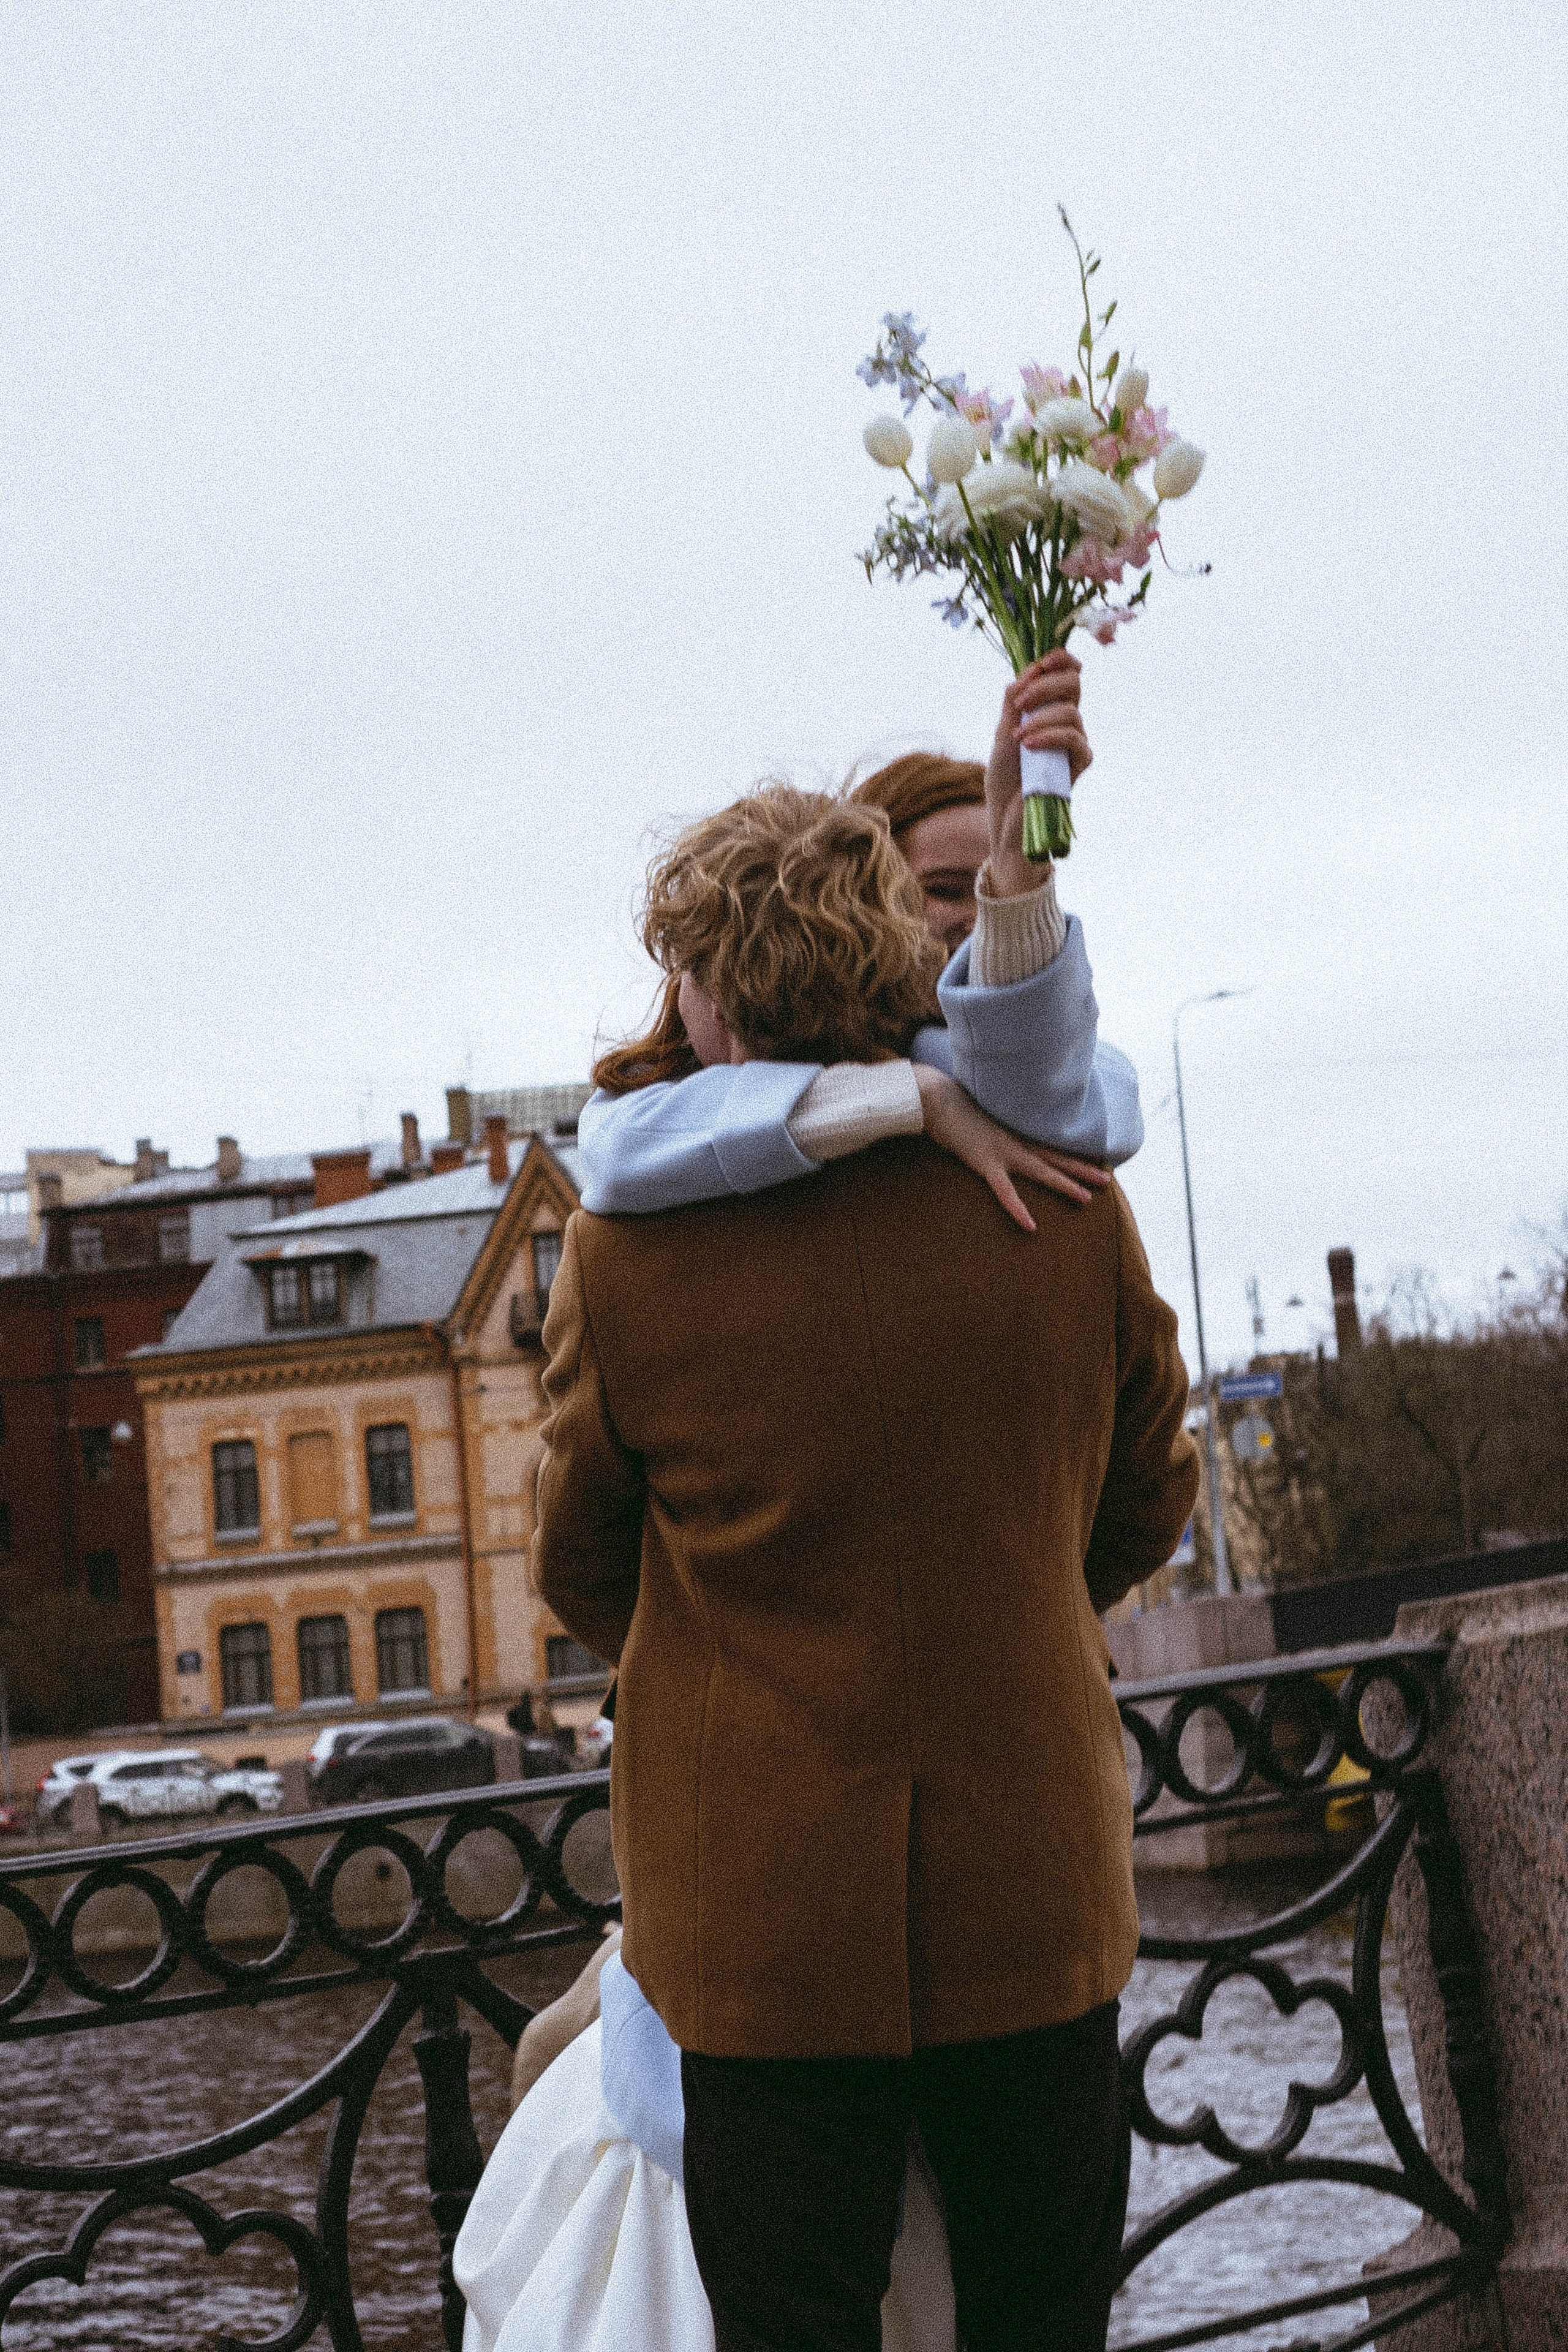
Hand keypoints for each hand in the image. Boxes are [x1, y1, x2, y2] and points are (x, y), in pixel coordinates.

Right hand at [914, 1065, 1109, 1231]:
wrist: (935, 1098)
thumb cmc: (952, 1106)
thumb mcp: (978, 1117)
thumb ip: (990, 1126)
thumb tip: (992, 1130)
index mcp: (1013, 1131)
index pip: (1049, 1144)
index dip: (1071, 1154)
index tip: (1093, 1161)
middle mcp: (1014, 1141)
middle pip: (1055, 1157)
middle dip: (1082, 1169)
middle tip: (1108, 1180)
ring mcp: (1002, 1151)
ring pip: (1042, 1170)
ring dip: (1066, 1184)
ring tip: (1088, 1198)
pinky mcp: (985, 1162)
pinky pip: (1005, 1191)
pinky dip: (1018, 1209)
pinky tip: (1031, 1226)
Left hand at [984, 653, 1091, 898]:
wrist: (1006, 818)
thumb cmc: (1004, 779)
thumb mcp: (1001, 733)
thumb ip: (1012, 702)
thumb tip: (1025, 672)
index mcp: (1049, 709)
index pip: (1066, 672)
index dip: (1058, 660)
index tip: (1038, 663)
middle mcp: (1066, 722)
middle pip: (1074, 682)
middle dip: (1046, 683)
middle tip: (1021, 701)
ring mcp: (1074, 743)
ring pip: (1071, 711)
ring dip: (1041, 717)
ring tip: (1018, 738)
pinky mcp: (1079, 765)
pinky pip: (1073, 739)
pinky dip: (1049, 736)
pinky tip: (1029, 745)